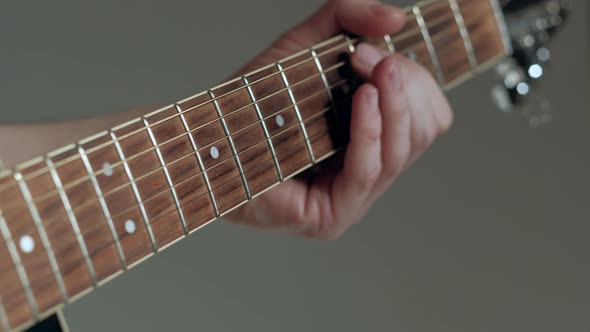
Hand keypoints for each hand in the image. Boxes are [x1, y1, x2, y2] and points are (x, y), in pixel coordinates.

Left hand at [226, 0, 452, 239]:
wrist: (203, 139)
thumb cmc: (251, 101)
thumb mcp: (304, 47)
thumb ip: (348, 20)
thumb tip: (398, 19)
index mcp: (371, 141)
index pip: (426, 117)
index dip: (413, 80)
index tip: (374, 52)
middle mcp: (368, 172)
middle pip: (424, 131)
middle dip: (407, 88)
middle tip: (375, 59)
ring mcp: (353, 200)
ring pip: (403, 151)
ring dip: (394, 105)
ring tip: (376, 70)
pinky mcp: (331, 218)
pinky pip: (368, 171)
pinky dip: (369, 131)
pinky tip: (364, 100)